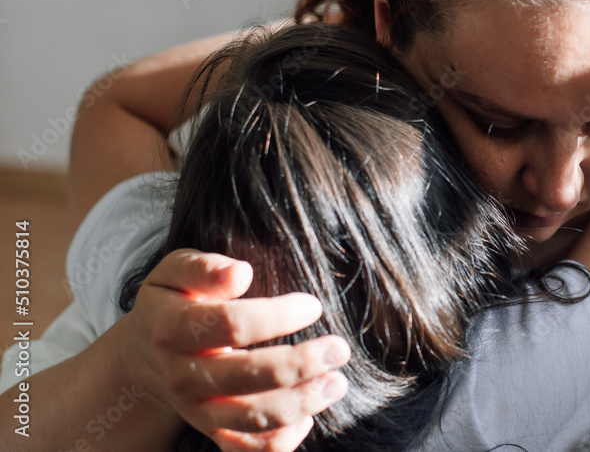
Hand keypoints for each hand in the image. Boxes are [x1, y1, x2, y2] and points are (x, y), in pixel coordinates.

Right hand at [117, 249, 349, 451]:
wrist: (140, 355)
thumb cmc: (171, 302)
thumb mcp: (174, 271)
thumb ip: (204, 267)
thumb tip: (241, 273)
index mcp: (172, 328)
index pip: (231, 325)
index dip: (277, 317)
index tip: (313, 306)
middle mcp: (182, 374)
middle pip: (247, 376)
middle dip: (301, 364)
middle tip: (339, 348)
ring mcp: (196, 408)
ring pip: (251, 418)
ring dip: (301, 404)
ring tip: (336, 383)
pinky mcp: (210, 430)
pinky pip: (244, 449)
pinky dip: (280, 441)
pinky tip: (307, 416)